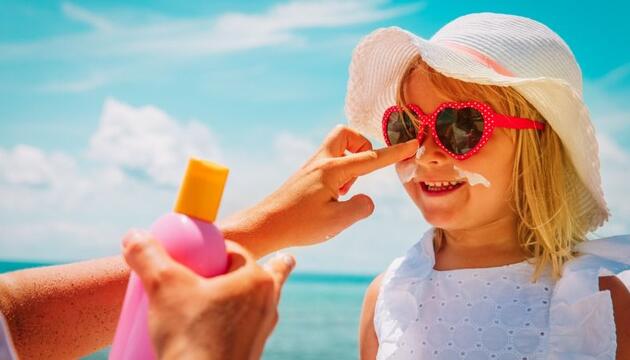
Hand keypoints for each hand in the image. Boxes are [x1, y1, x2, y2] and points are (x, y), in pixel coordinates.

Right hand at [122, 230, 294, 359]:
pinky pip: (242, 329)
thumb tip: (134, 235)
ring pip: (248, 303)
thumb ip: (148, 256)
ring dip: (237, 297)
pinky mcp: (249, 353)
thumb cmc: (192, 337)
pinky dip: (231, 324)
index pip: (233, 251)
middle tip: (216, 269)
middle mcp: (267, 304)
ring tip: (227, 294)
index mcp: (257, 280)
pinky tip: (218, 329)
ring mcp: (261, 331)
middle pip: (246, 276)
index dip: (211, 249)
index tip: (192, 256)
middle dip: (235, 270)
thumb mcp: (163, 287)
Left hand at [219, 125, 417, 256]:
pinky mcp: (305, 176)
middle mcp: (321, 162)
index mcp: (333, 170)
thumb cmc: (299, 224)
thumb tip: (367, 199)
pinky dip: (339, 173)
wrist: (264, 225)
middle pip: (346, 134)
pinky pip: (329, 162)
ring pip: (337, 147)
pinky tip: (332, 198)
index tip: (413, 143)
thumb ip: (361, 207)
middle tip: (363, 172)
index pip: (371, 158)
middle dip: (362, 146)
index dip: (395, 152)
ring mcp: (311, 167)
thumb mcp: (337, 221)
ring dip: (350, 162)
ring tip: (344, 192)